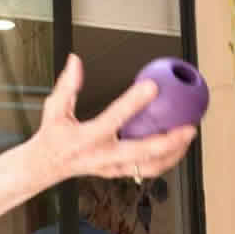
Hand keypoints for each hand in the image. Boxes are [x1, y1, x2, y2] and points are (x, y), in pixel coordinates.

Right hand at [33, 53, 196, 181]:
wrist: (47, 166)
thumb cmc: (53, 138)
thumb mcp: (54, 109)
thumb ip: (67, 86)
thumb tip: (76, 61)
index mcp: (87, 138)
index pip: (114, 118)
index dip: (133, 103)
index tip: (151, 87)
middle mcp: (103, 156)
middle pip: (142, 152)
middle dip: (168, 141)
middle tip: (188, 127)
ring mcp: (113, 167)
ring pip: (150, 167)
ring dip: (173, 154)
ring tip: (188, 138)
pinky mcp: (119, 172)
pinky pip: (147, 170)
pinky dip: (166, 161)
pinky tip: (177, 149)